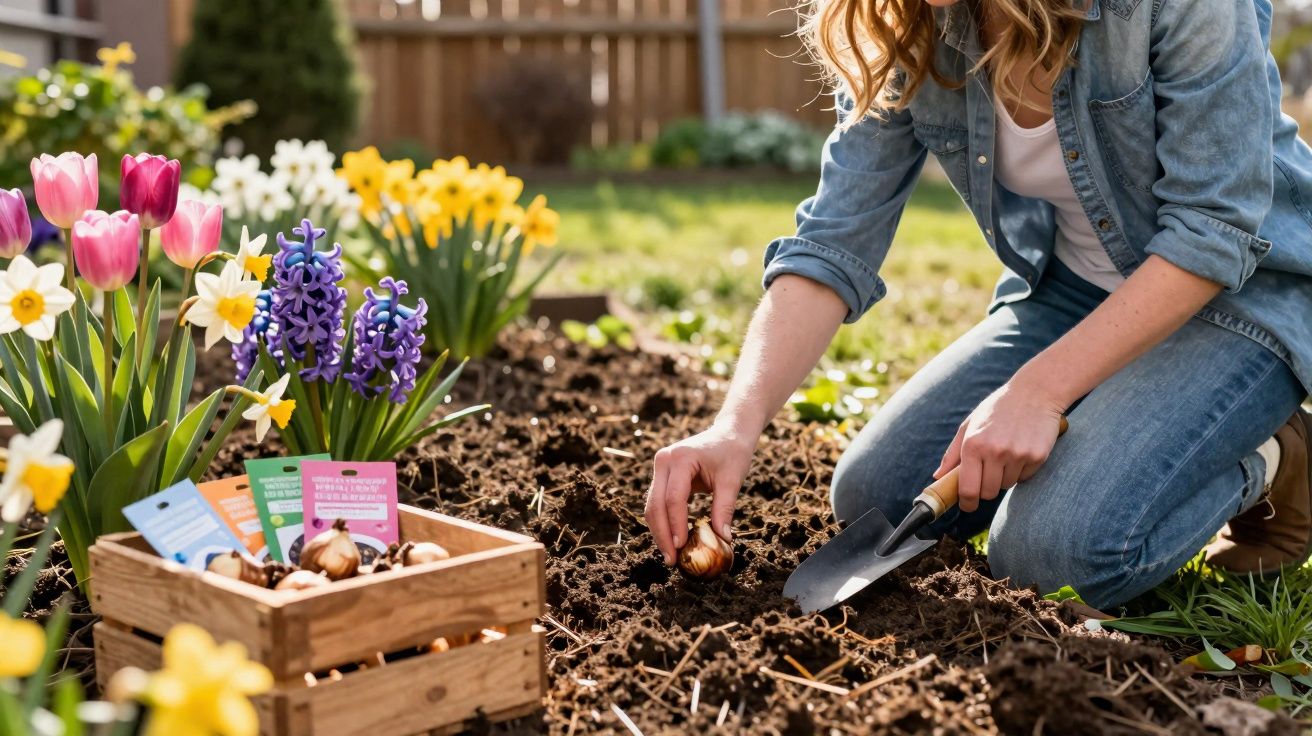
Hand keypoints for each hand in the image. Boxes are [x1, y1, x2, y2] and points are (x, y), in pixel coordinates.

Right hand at [645, 424, 755, 564]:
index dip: (676, 525)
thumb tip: (723, 539)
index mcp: (681, 458)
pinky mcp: (662, 475)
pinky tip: (672, 541)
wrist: (729, 433)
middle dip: (662, 534)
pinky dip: (664, 522)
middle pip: (656, 504)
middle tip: (672, 560)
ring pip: (652, 506)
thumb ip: (724, 508)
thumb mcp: (732, 479)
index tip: (682, 547)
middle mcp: (664, 460)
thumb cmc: (733, 453)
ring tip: (671, 556)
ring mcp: (660, 467)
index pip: (674, 498)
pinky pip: (658, 502)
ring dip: (660, 532)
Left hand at [934, 381, 1065, 512]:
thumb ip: (953, 454)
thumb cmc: (997, 409)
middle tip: (988, 473)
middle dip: (986, 488)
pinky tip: (1021, 449)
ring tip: (1006, 453)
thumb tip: (938, 477)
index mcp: (973, 444)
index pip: (968, 490)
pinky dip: (1021, 470)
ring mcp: (1017, 454)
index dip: (967, 503)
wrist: (1036, 392)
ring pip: (1007, 485)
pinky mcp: (1037, 456)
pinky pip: (1025, 477)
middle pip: (988, 493)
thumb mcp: (969, 425)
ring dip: (1004, 476)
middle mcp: (995, 451)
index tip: (967, 505)